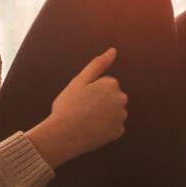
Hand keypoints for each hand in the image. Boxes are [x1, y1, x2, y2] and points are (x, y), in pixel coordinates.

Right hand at [26, 48, 128, 167]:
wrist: (64, 135)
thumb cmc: (68, 106)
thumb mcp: (79, 81)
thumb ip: (98, 64)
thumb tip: (113, 50)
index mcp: (112, 84)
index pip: (104, 85)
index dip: (90, 91)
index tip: (80, 99)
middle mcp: (121, 99)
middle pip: (111, 98)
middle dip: (100, 102)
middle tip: (82, 109)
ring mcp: (121, 116)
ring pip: (112, 112)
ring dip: (102, 115)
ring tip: (85, 120)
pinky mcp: (119, 131)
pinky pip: (112, 127)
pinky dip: (104, 128)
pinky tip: (91, 130)